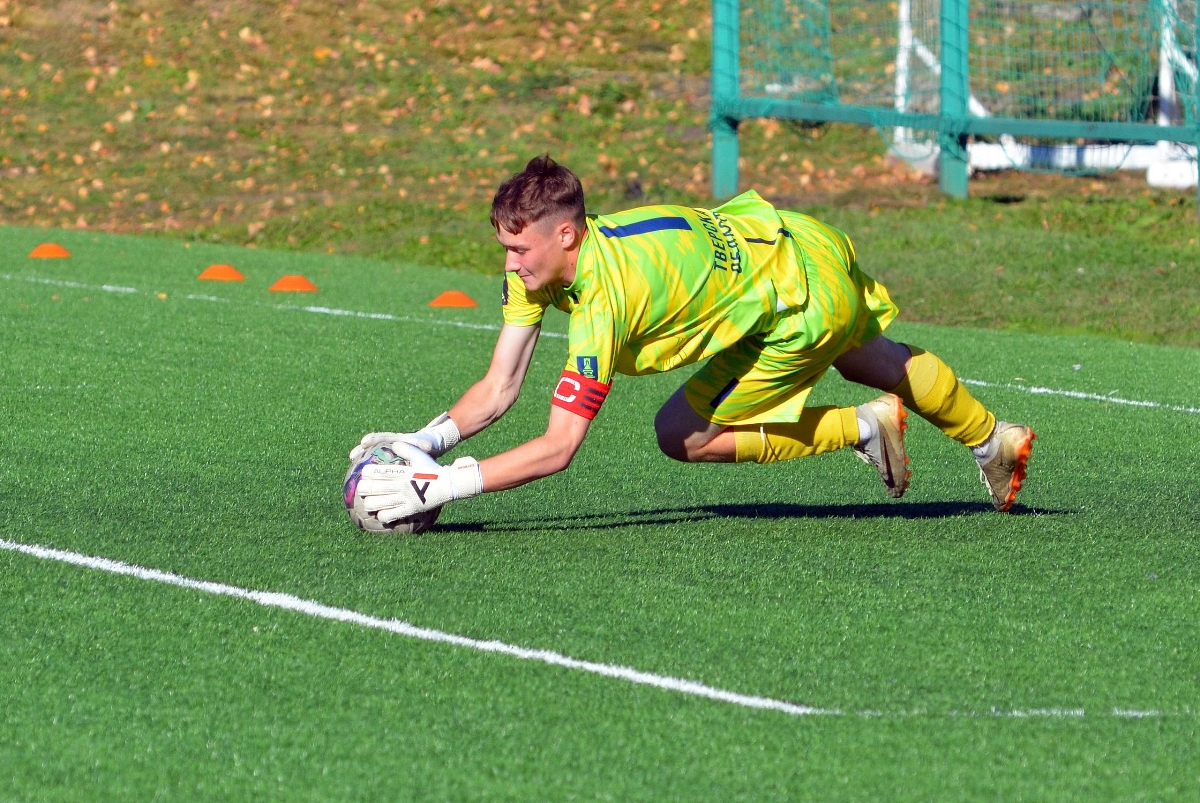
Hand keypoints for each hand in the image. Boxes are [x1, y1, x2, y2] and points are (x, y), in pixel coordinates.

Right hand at [349, 412, 461, 460]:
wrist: (430, 446)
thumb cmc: (428, 446)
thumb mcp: (427, 445)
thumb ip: (425, 445)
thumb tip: (428, 445)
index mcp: (398, 440)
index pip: (383, 437)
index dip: (373, 439)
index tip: (364, 442)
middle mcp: (391, 444)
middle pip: (373, 445)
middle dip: (362, 449)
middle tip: (352, 455)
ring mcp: (388, 451)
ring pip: (372, 453)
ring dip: (362, 458)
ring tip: (352, 464)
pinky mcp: (389, 460)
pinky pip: (377, 463)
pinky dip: (371, 469)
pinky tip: (363, 478)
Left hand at [355, 442, 482, 523]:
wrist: (449, 485)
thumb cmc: (432, 469)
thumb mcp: (421, 456)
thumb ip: (406, 449)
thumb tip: (393, 444)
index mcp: (403, 472)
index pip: (378, 472)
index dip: (367, 473)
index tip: (363, 473)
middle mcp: (401, 486)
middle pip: (374, 488)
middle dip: (364, 488)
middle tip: (361, 488)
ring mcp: (405, 499)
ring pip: (378, 503)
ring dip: (369, 503)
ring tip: (368, 502)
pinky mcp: (409, 510)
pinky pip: (390, 516)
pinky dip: (382, 515)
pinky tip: (380, 513)